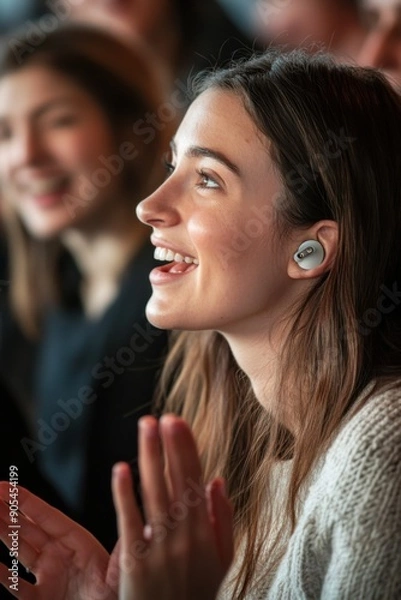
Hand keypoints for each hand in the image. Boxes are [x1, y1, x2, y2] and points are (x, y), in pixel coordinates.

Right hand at [0, 483, 118, 599]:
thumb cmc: (123, 591)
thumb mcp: (123, 562)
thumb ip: (128, 540)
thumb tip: (150, 523)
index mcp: (77, 540)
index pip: (45, 515)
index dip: (23, 501)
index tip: (4, 486)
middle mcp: (59, 555)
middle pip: (26, 528)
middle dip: (6, 511)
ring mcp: (48, 576)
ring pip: (18, 550)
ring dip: (1, 534)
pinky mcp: (40, 599)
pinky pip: (16, 585)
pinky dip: (3, 574)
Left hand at [112, 414, 233, 599]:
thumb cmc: (197, 594)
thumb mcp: (222, 560)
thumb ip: (222, 518)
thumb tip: (217, 479)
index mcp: (205, 531)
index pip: (196, 480)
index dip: (187, 449)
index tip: (178, 421)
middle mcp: (185, 536)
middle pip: (177, 482)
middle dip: (170, 446)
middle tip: (162, 416)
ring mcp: (161, 549)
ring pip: (155, 494)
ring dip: (149, 458)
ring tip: (145, 428)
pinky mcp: (137, 563)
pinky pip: (130, 523)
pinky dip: (125, 495)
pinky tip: (120, 470)